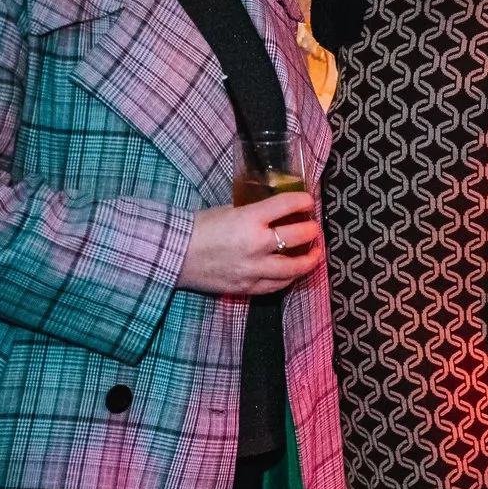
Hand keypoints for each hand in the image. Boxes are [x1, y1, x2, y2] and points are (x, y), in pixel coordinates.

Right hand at [178, 194, 321, 295]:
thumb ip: (253, 213)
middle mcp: (255, 245)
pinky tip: (293, 272)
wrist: (173, 255)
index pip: (286, 205)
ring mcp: (252, 269)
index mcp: (248, 220)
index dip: (303, 201)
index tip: (308, 201)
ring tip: (314, 254)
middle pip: (298, 237)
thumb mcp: (228, 211)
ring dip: (309, 260)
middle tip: (314, 228)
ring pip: (294, 268)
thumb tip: (275, 213)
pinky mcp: (246, 287)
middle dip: (311, 230)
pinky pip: (276, 285)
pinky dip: (288, 278)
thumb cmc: (198, 229)